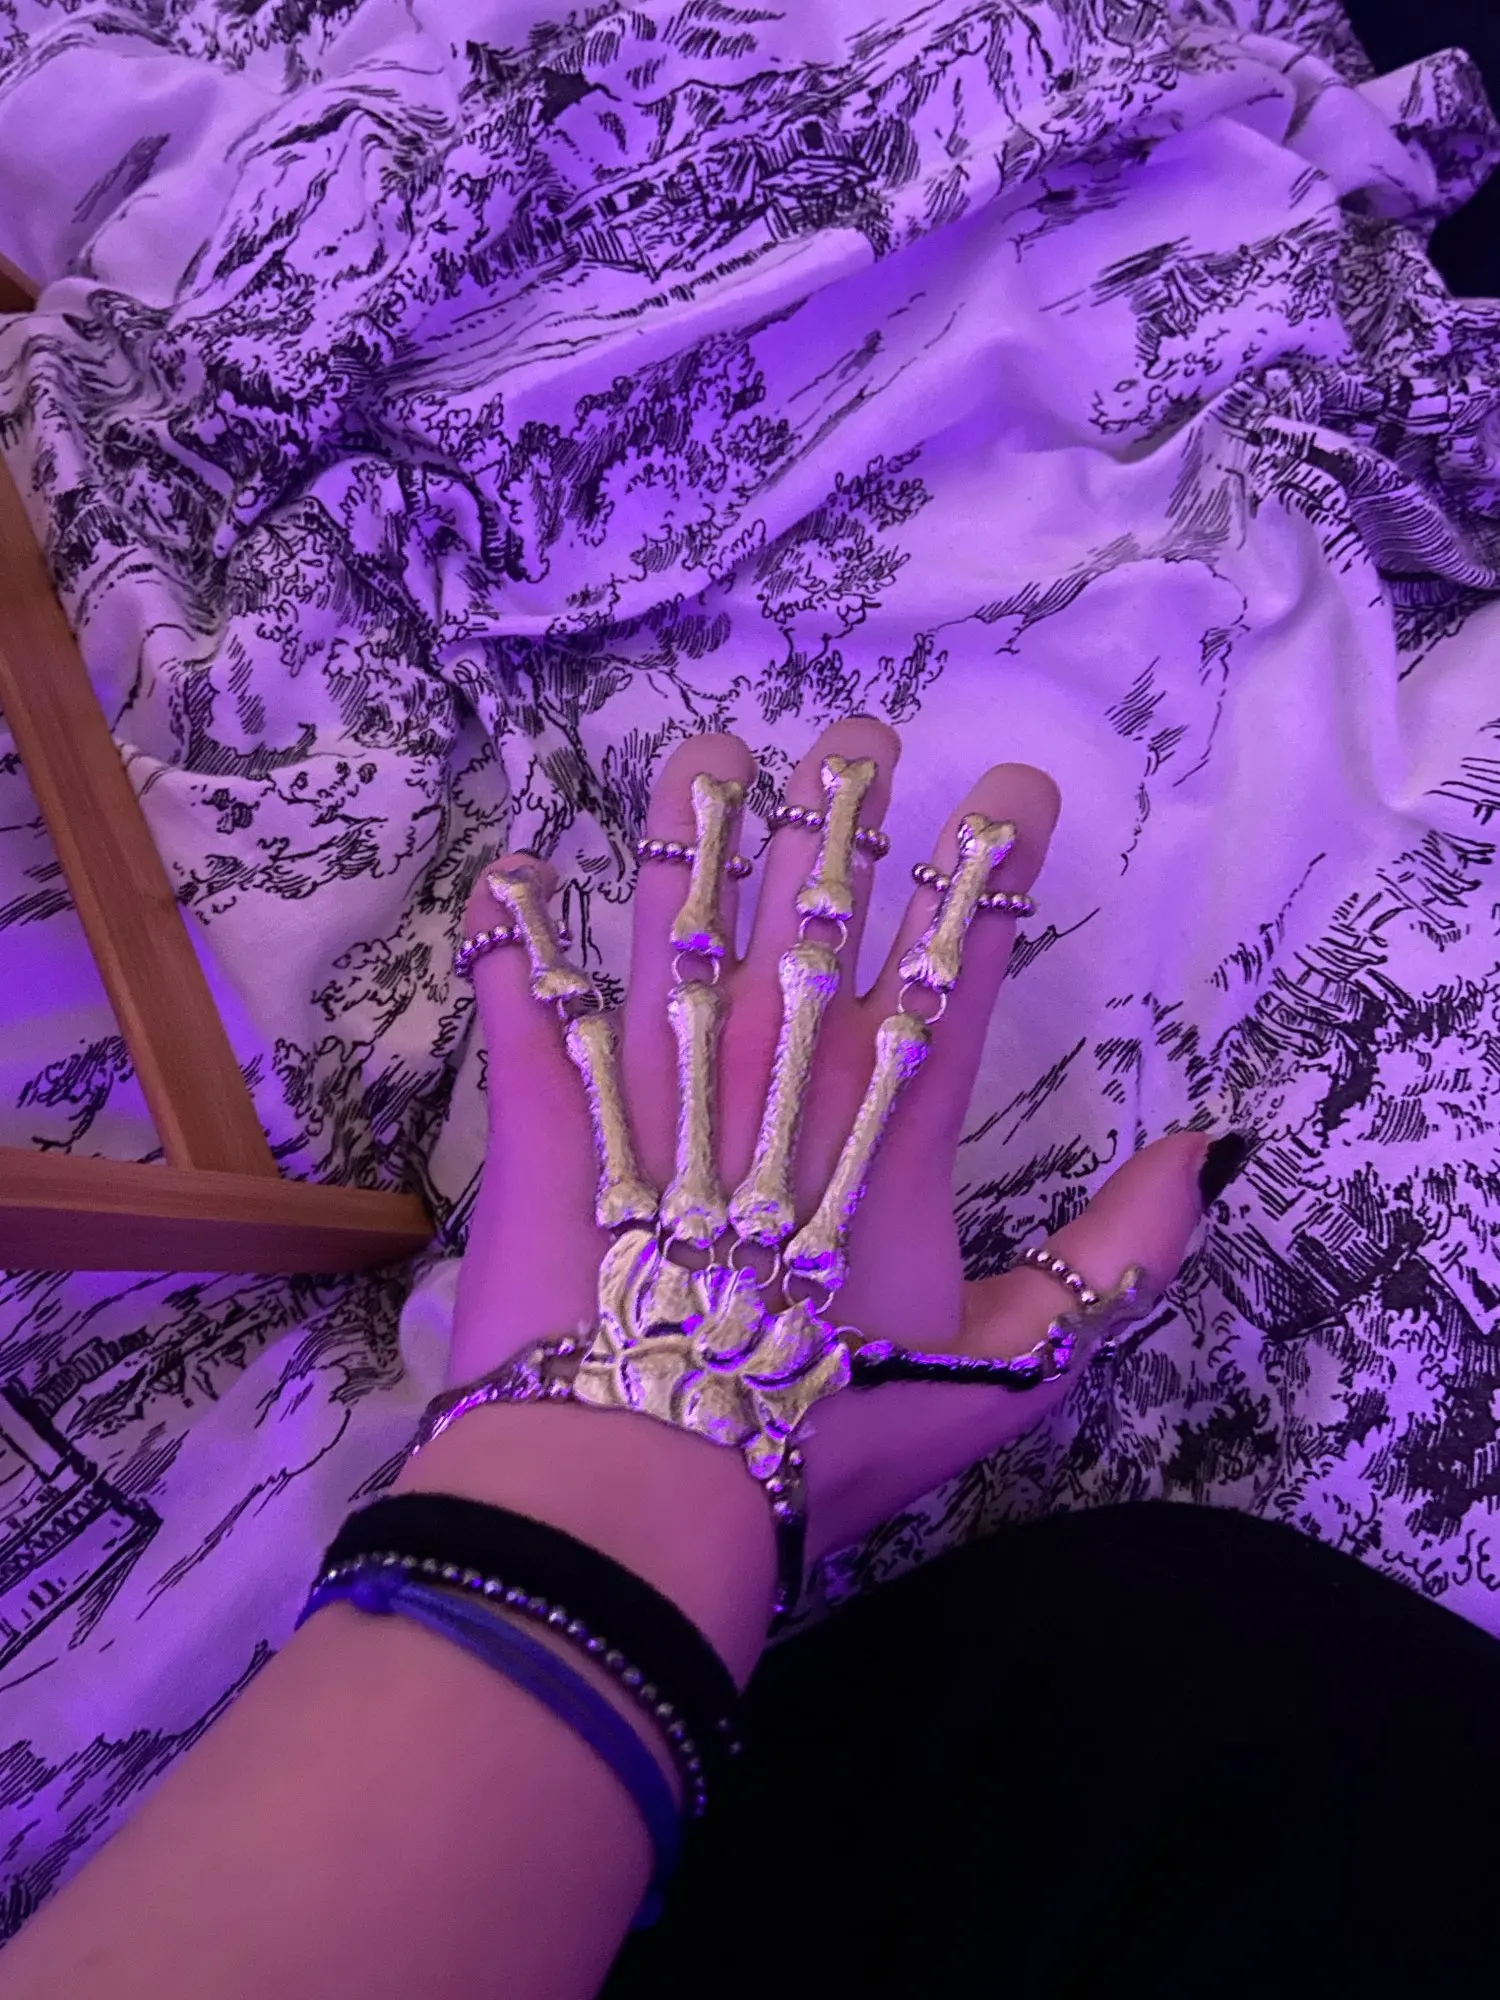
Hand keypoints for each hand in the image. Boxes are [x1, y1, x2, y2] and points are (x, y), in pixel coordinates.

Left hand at [440, 719, 1212, 1591]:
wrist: (635, 1485)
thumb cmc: (824, 1435)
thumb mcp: (1003, 1369)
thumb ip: (1113, 1261)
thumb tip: (1210, 1153)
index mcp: (888, 1121)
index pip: (957, 954)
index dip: (992, 860)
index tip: (1014, 786)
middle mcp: (775, 1063)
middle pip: (814, 899)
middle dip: (841, 805)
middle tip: (855, 737)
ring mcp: (652, 1074)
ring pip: (676, 909)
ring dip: (694, 823)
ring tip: (706, 756)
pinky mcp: (546, 1109)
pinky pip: (524, 987)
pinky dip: (516, 925)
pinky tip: (517, 867)